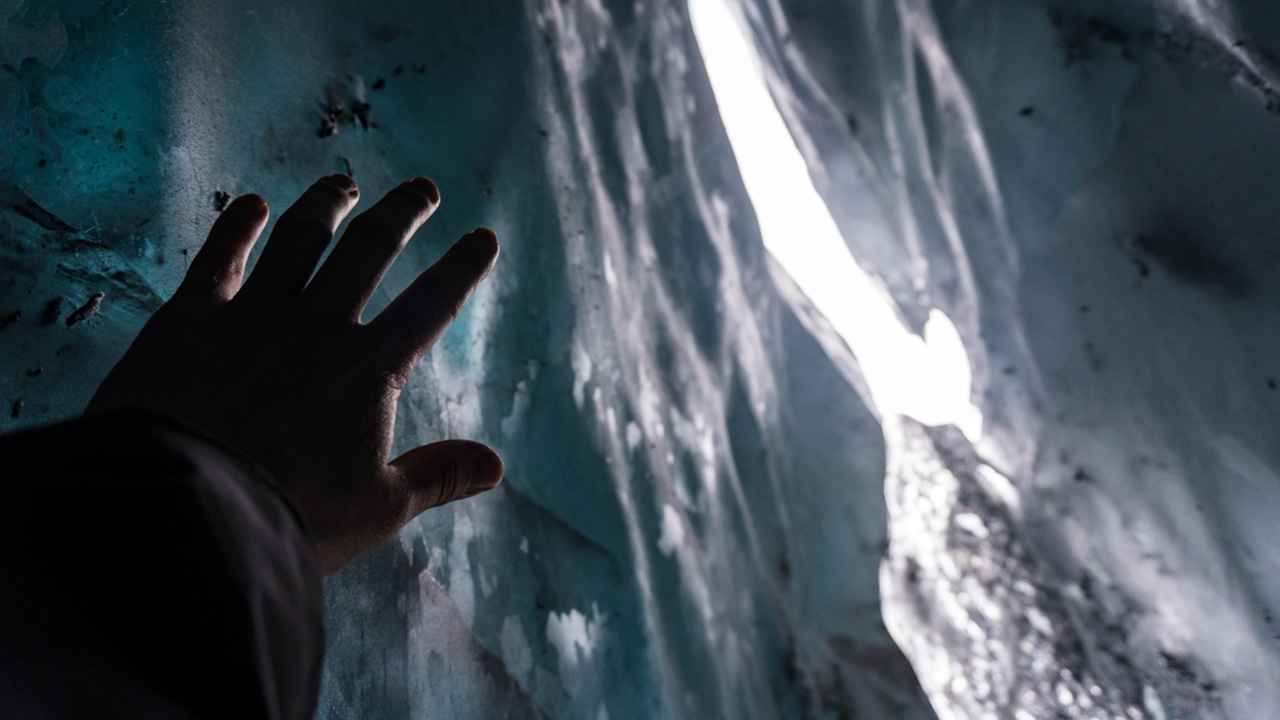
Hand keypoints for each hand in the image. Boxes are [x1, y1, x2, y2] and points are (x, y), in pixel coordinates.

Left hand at [87, 175, 502, 573]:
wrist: (186, 511)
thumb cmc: (291, 517)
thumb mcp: (379, 508)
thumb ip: (438, 476)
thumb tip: (496, 465)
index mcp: (369, 370)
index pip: (429, 306)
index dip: (461, 269)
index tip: (484, 237)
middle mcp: (316, 327)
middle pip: (368, 252)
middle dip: (402, 215)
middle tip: (424, 189)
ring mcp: (252, 317)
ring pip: (298, 242)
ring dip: (325, 207)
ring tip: (343, 183)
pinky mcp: (188, 321)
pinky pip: (217, 259)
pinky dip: (235, 227)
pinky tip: (249, 204)